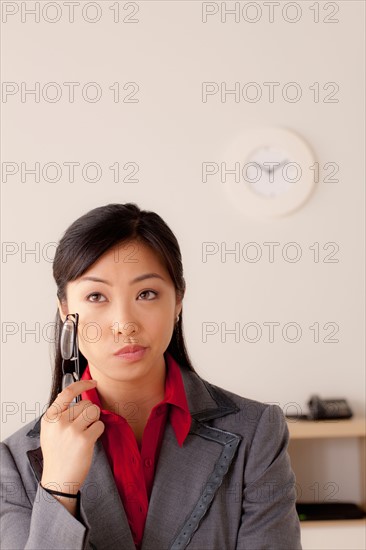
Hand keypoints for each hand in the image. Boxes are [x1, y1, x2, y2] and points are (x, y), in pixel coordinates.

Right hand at [40, 379, 104, 494]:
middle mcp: (59, 422)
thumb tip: (79, 396)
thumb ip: (61, 413)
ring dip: (94, 420)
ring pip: (94, 411)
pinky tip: (88, 441)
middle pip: (85, 403)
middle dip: (89, 413)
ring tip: (85, 432)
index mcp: (50, 417)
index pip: (67, 392)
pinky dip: (97, 432)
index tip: (92, 382)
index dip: (82, 384)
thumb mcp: (51, 431)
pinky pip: (99, 425)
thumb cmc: (57, 455)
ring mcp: (72, 430)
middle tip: (82, 427)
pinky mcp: (84, 439)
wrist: (59, 479)